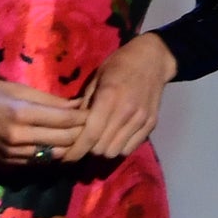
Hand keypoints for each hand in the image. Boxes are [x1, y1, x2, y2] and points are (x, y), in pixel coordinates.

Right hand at [0, 77, 86, 164]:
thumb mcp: (16, 88)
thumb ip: (47, 100)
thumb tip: (76, 106)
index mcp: (21, 114)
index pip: (65, 120)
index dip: (84, 117)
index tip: (94, 110)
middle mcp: (20, 137)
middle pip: (65, 140)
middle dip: (82, 132)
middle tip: (91, 123)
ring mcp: (15, 153)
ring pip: (56, 154)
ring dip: (70, 145)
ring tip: (78, 134)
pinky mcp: (10, 163)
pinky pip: (40, 160)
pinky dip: (53, 152)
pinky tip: (58, 143)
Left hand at [64, 33, 174, 160]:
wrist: (152, 59)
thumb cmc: (119, 64)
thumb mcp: (96, 78)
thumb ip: (85, 104)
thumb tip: (72, 126)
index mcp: (109, 97)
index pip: (91, 134)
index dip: (76, 150)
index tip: (65, 158)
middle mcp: (127, 112)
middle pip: (102, 148)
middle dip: (88, 149)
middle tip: (82, 143)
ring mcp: (141, 120)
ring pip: (116, 152)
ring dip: (104, 150)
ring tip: (98, 140)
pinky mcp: (152, 125)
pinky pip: (130, 148)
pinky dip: (119, 147)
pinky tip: (113, 137)